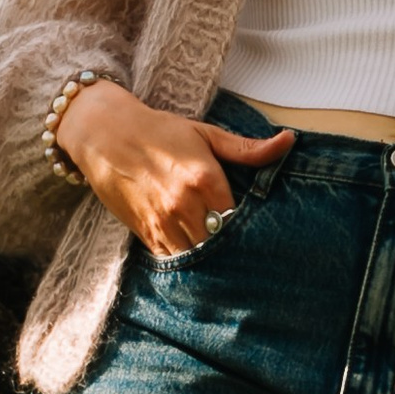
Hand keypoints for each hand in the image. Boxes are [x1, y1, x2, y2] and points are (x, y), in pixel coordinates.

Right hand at [54, 82, 292, 257]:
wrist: (105, 134)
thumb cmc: (160, 131)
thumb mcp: (205, 134)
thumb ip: (247, 148)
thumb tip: (289, 141)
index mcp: (205, 179)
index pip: (239, 220)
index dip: (250, 229)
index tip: (259, 233)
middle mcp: (184, 205)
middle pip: (220, 243)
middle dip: (232, 249)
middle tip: (247, 254)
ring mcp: (162, 222)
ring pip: (197, 257)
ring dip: (210, 259)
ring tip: (226, 262)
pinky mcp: (145, 233)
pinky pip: (172, 260)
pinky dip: (186, 262)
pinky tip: (198, 261)